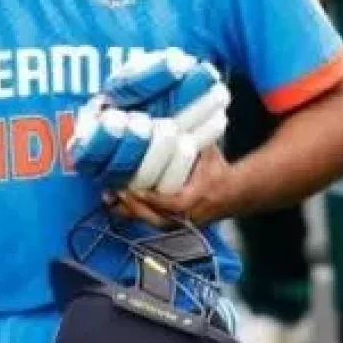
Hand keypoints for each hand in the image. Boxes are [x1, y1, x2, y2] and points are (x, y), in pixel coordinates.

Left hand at [108, 143, 238, 226]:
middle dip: (134, 207)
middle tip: (115, 192)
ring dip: (130, 211)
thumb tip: (176, 118)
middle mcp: (188, 215)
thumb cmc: (217, 171)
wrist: (233, 193)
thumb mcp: (208, 152)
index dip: (153, 199)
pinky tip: (118, 204)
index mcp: (198, 197)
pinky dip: (135, 214)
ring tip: (110, 198)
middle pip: (157, 218)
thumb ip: (194, 137)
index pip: (174, 204)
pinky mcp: (174, 224)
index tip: (135, 190)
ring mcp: (180, 222)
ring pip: (151, 222)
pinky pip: (151, 221)